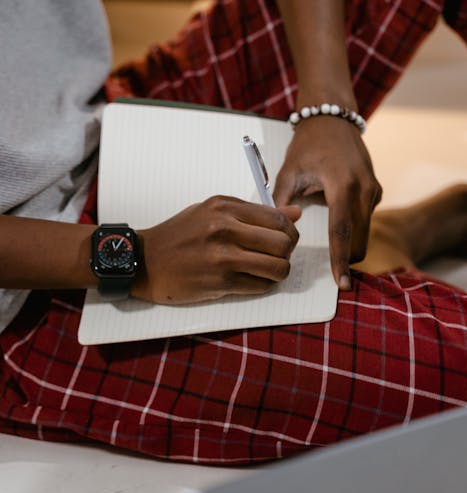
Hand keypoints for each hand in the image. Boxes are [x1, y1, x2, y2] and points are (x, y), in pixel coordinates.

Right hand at [134, 196, 300, 303]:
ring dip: (278, 272)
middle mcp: (224, 228)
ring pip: (277, 268)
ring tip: (267, 270)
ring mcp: (222, 257)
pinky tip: (251, 280)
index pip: (277, 218)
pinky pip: (259, 286)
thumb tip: (295, 214)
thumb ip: (254, 213)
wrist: (145, 261)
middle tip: (278, 256)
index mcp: (224, 206)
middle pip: (283, 243)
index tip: (284, 238)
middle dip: (287, 252)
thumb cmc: (179, 235)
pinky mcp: (219, 283)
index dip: (289, 231)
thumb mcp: (213, 212)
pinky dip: (262, 285)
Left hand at [273, 116, 381, 289]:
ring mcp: (373, 190)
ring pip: (365, 232)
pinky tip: (337, 220)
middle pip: (359, 238)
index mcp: (342, 184)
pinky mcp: (376, 191)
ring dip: (350, 244)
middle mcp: (364, 188)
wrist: (332, 119)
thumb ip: (282, 202)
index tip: (340, 281)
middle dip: (347, 258)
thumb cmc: (309, 144)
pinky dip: (354, 229)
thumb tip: (277, 232)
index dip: (340, 259)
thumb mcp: (289, 171)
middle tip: (332, 273)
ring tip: (333, 248)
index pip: (341, 230)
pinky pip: (366, 220)